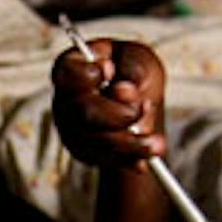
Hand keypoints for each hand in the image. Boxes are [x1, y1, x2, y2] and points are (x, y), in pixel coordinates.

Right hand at [51, 36, 168, 169]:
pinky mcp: (84, 151)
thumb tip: (123, 92)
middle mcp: (64, 100)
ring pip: (95, 143)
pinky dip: (128, 160)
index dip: (89, 75)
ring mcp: (71, 128)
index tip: (111, 69)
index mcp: (71, 68)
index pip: (69, 73)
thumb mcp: (138, 59)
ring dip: (131, 145)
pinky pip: (104, 160)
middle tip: (145, 107)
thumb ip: (132, 71)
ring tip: (157, 144)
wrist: (138, 95)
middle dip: (119, 115)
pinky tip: (144, 161)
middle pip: (84, 113)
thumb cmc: (133, 69)